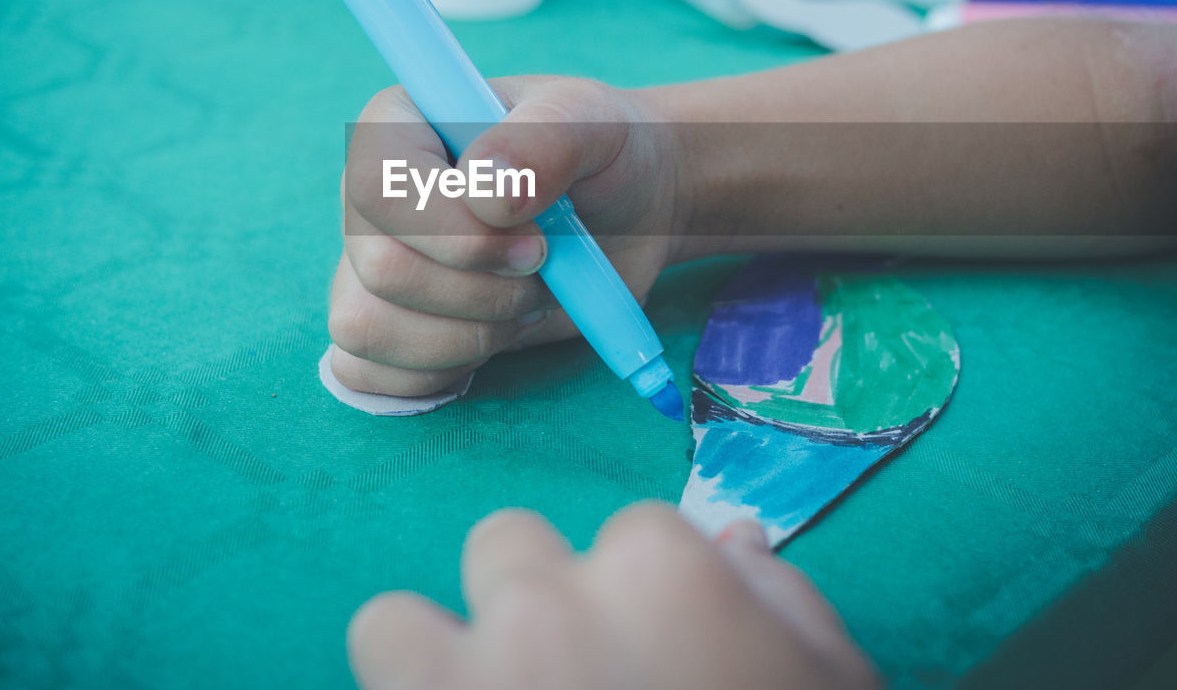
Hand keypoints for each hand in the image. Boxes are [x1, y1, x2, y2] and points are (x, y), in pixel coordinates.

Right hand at [328, 77, 683, 397]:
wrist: (627, 214)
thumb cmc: (600, 152)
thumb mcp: (589, 121)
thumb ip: (542, 141)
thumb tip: (486, 191)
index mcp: (398, 125)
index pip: (378, 186)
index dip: (455, 231)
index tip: (536, 240)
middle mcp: (372, 196)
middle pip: (381, 268)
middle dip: (482, 289)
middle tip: (544, 266)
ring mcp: (372, 263)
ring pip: (368, 327)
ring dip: (471, 332)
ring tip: (527, 297)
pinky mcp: (390, 326)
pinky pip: (369, 373)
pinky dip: (442, 370)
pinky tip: (496, 333)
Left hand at [348, 503, 879, 689]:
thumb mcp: (831, 684)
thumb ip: (782, 598)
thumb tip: (728, 538)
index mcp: (661, 573)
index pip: (638, 531)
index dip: (653, 596)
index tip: (663, 651)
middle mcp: (549, 600)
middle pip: (510, 545)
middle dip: (536, 600)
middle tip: (571, 683)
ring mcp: (469, 672)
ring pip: (406, 615)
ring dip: (441, 658)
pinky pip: (374, 667)